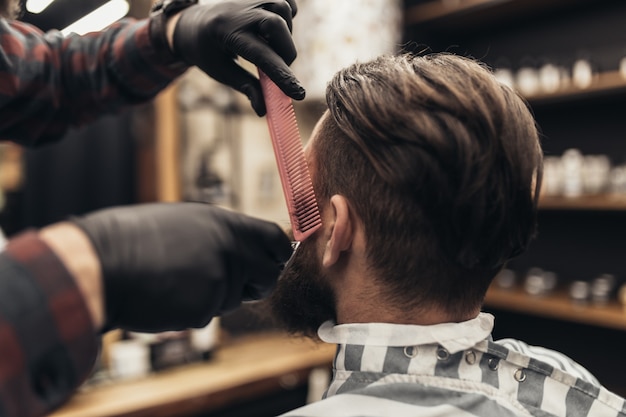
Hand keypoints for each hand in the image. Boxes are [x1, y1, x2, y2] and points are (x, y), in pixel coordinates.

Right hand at [71, 202, 291, 332]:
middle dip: (259, 285)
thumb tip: (248, 250)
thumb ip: (222, 236)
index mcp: (226, 224)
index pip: (276, 239)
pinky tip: (170, 295)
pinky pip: (210, 314)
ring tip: (180, 280)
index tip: (276, 261)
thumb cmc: (139, 239)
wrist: (104, 263)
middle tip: (242, 285)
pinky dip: (194, 310)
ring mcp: (219, 280)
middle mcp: (230, 250)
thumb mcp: (188, 222)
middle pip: (269, 276)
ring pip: (234, 299)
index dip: (279, 253)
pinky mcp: (205, 308)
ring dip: (216, 296)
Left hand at [171, 0, 304, 115]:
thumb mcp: (221, 72)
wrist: (194, 23)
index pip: (261, 55)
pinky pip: (288, 4)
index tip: (298, 94)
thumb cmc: (208, 52)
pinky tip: (273, 31)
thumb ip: (246, 88)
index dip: (282, 75)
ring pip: (285, 11)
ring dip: (285, 36)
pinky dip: (287, 19)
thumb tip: (264, 110)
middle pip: (277, 26)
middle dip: (286, 52)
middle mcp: (239, 10)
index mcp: (225, 32)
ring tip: (270, 47)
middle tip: (280, 67)